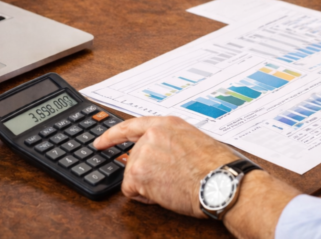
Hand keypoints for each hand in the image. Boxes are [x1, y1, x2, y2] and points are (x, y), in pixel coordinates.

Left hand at [93, 116, 238, 217]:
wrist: (220, 182)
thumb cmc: (217, 167)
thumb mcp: (194, 141)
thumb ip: (173, 142)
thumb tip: (164, 155)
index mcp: (167, 124)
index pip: (132, 126)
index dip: (112, 135)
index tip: (100, 142)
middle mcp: (152, 134)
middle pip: (133, 157)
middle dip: (145, 172)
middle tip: (169, 179)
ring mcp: (143, 152)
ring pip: (132, 175)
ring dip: (147, 184)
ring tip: (172, 184)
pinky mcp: (138, 172)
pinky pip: (131, 190)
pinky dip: (144, 197)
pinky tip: (164, 193)